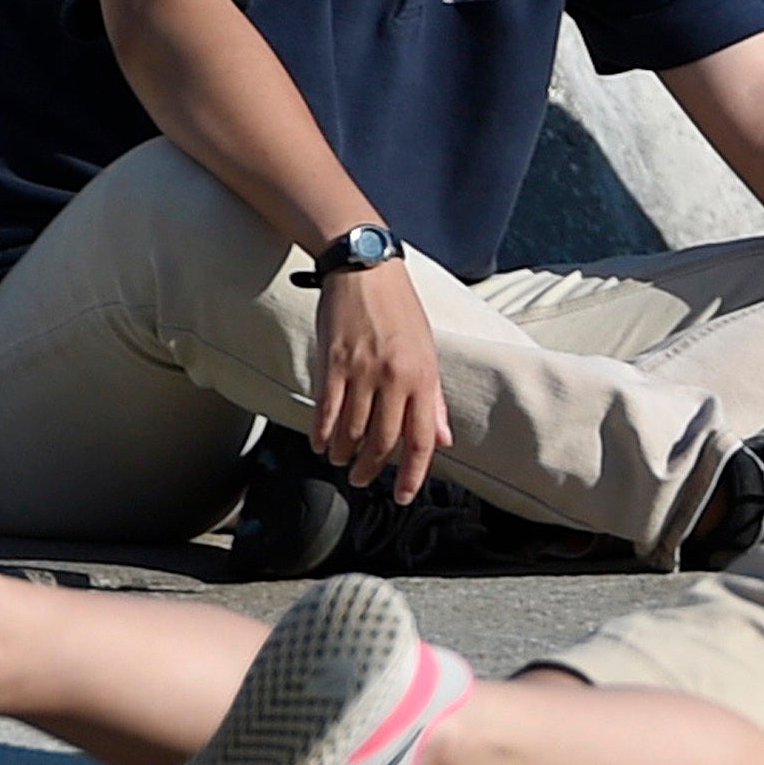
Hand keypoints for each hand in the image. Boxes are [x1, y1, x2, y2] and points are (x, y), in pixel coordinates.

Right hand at [310, 257, 449, 501]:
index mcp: (422, 378)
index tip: (404, 495)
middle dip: (372, 468)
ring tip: (342, 463)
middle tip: (363, 481)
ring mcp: (362, 370)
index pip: (421, 439)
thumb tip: (442, 438)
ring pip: (352, 429)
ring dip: (345, 454)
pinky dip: (322, 433)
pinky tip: (321, 445)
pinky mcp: (333, 361)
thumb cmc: (400, 310)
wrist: (366, 269)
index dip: (413, 473)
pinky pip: (326, 408)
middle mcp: (394, 378)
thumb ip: (433, 398)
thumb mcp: (428, 351)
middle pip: (383, 441)